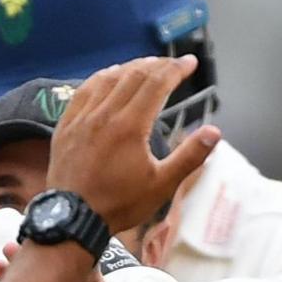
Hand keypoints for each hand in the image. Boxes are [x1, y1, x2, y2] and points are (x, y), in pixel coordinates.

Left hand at [47, 57, 221, 232]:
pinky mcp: (66, 125)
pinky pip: (84, 90)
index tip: (190, 62)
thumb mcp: (162, 185)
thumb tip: (215, 132)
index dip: (176, 69)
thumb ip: (190, 156)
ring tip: (147, 65)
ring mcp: (82, 118)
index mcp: (130, 126)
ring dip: (131, 67)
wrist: (73, 219)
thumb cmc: (120, 204)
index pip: (157, 83)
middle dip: (158, 65)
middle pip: (134, 75)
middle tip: (173, 63)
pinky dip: (101, 77)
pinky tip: (109, 75)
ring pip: (108, 78)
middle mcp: (105, 114)